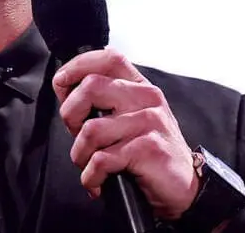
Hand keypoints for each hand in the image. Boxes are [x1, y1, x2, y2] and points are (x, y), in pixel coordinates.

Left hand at [52, 48, 197, 219]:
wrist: (183, 187)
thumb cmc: (146, 153)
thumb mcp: (127, 118)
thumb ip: (101, 100)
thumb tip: (64, 87)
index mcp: (139, 86)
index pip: (109, 58)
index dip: (78, 66)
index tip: (61, 82)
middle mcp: (146, 98)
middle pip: (91, 87)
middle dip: (70, 114)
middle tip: (76, 134)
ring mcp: (150, 122)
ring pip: (91, 129)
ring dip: (80, 154)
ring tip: (89, 164)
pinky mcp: (149, 149)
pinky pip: (102, 159)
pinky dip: (91, 176)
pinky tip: (98, 181)